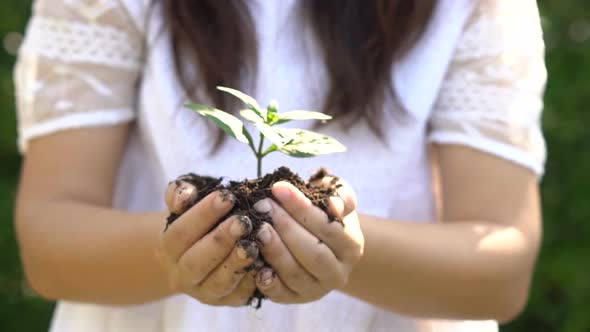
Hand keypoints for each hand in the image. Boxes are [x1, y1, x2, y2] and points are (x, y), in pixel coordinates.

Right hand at [156, 179, 258, 305]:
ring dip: (236, 263)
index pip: (181, 232)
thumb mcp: (185, 202)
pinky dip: (251, 282)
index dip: (203, 214)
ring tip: (254, 244)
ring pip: (218, 283)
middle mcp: (181, 274)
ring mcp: (203, 292)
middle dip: (221, 240)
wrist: (198, 252)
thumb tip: (187, 193)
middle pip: (197, 261)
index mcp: (168, 247)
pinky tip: (264, 265)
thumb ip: (181, 193)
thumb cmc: (196, 220)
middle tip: (244, 222)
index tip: (227, 196)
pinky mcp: (225, 302)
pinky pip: (238, 296)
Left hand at [253, 176, 363, 302]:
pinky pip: (280, 294)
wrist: (318, 239)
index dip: (302, 207)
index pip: (328, 227)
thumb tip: (333, 206)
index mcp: (351, 245)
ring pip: (295, 274)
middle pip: (313, 253)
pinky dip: (266, 280)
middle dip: (286, 227)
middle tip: (263, 206)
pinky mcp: (295, 299)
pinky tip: (254, 260)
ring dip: (274, 250)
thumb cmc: (324, 210)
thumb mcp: (336, 195)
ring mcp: (317, 290)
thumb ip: (340, 195)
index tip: (278, 188)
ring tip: (257, 228)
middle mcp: (338, 272)